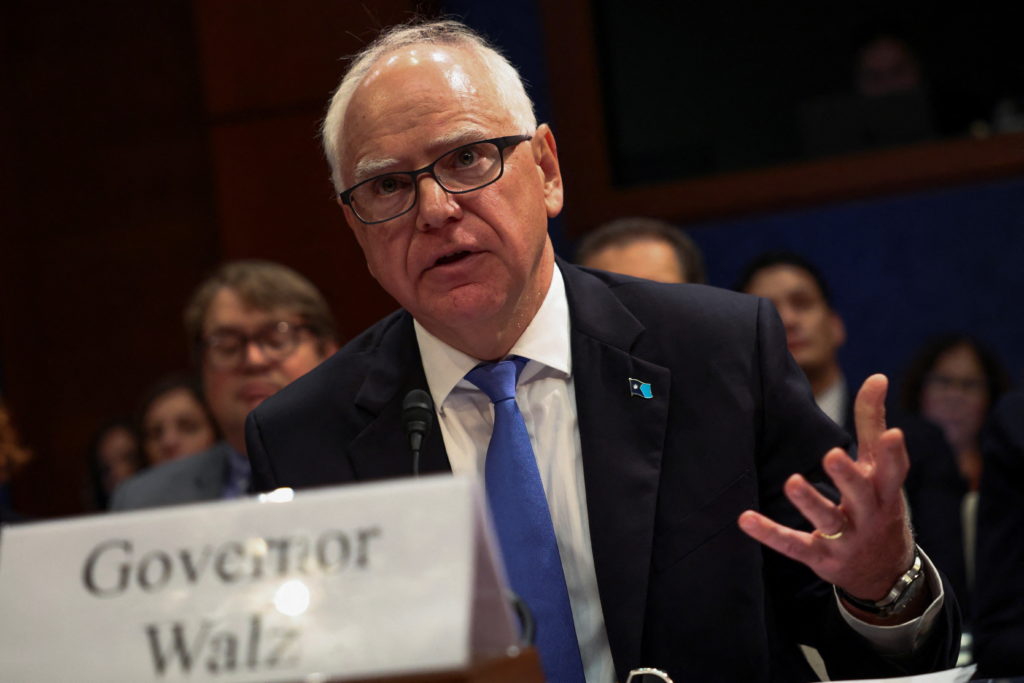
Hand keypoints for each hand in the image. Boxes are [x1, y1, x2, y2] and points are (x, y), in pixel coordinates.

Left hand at [738, 374, 915, 609]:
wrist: (882, 571)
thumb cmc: (876, 502)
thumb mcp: (878, 468)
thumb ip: (871, 422)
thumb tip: (877, 376)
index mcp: (884, 491)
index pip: (893, 471)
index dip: (893, 454)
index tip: (891, 433)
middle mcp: (869, 515)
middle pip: (861, 495)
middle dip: (848, 477)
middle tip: (831, 455)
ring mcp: (845, 538)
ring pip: (828, 520)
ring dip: (810, 502)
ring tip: (791, 482)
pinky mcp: (820, 556)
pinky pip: (794, 545)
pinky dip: (770, 534)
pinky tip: (746, 519)